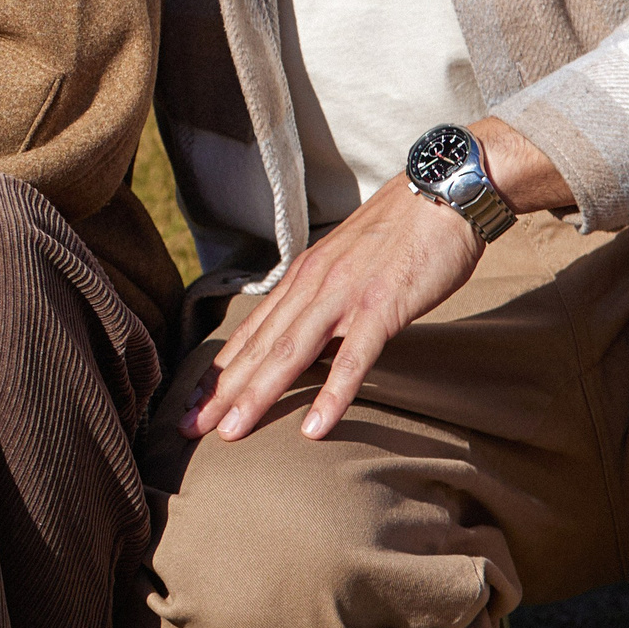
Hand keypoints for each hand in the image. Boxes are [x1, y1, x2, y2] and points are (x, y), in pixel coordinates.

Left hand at [182, 117, 569, 443]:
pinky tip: (315, 429)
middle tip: (187, 427)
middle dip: (220, 392)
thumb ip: (325, 301)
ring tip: (229, 433)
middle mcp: (311, 286)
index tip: (189, 402)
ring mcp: (344, 296)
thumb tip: (311, 340)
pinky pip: (353, 359)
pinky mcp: (382, 307)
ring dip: (257, 395)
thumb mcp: (348, 267)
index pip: (252, 332)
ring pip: (289, 353)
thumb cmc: (401, 235)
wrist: (441, 195)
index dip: (219, 371)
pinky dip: (332, 395)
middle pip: (258, 347)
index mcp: (302, 278)